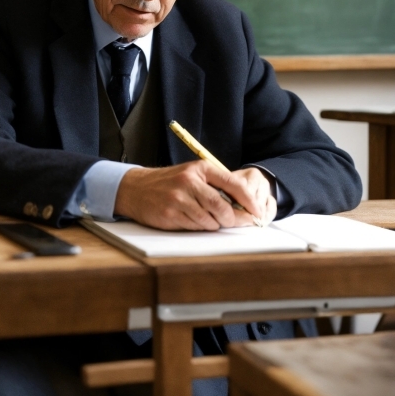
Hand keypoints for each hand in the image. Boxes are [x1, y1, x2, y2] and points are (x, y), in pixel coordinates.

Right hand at [114, 162, 276, 230]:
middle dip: (233, 219)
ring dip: (214, 224)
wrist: (136, 188)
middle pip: (223, 207)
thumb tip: (243, 206)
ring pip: (210, 220)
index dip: (248, 200)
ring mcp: (179, 198)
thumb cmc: (169, 183)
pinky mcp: (171, 214)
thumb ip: (215, 186)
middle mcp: (190, 181)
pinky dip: (200, 227)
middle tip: (238, 223)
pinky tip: (192, 219)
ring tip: (206, 217)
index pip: (233, 184)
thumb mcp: (193, 175)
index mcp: (200, 168)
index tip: (257, 211)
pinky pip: (195, 226)